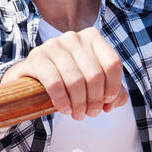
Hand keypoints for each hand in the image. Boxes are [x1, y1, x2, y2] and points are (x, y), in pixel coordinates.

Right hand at [2, 27, 128, 119]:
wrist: (32, 77)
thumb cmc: (68, 79)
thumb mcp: (92, 83)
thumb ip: (113, 90)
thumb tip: (118, 100)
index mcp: (92, 37)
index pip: (113, 63)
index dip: (113, 87)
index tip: (107, 103)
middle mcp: (73, 37)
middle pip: (95, 75)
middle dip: (95, 100)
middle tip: (90, 114)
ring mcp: (53, 45)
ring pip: (76, 80)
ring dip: (79, 104)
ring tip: (78, 114)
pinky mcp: (37, 58)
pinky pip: (55, 83)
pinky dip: (62, 101)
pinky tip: (64, 109)